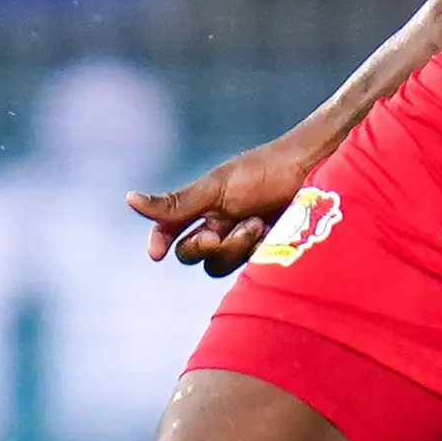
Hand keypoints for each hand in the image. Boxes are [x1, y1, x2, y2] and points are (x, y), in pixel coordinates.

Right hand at [129, 129, 331, 276]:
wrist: (312, 172)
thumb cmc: (263, 171)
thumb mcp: (215, 188)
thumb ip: (175, 203)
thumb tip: (129, 199)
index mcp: (201, 206)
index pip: (169, 231)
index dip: (159, 242)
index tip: (156, 254)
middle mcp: (218, 225)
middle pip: (191, 254)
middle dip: (202, 246)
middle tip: (218, 233)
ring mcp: (241, 241)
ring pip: (218, 265)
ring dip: (234, 248)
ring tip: (257, 224)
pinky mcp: (264, 254)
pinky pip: (246, 268)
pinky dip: (255, 251)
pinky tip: (270, 231)